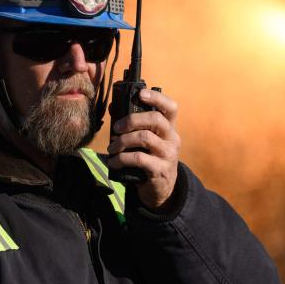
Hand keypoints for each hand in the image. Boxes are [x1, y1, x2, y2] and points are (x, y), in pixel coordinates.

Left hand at [107, 89, 180, 210]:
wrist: (161, 189)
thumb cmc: (150, 159)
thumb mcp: (146, 142)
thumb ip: (133, 126)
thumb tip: (113, 107)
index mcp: (169, 128)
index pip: (171, 107)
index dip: (157, 97)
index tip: (140, 94)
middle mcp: (172, 139)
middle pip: (155, 119)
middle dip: (131, 120)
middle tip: (116, 128)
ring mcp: (168, 155)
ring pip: (145, 138)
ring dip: (123, 141)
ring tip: (112, 148)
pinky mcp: (160, 170)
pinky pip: (139, 159)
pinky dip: (121, 159)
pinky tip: (113, 162)